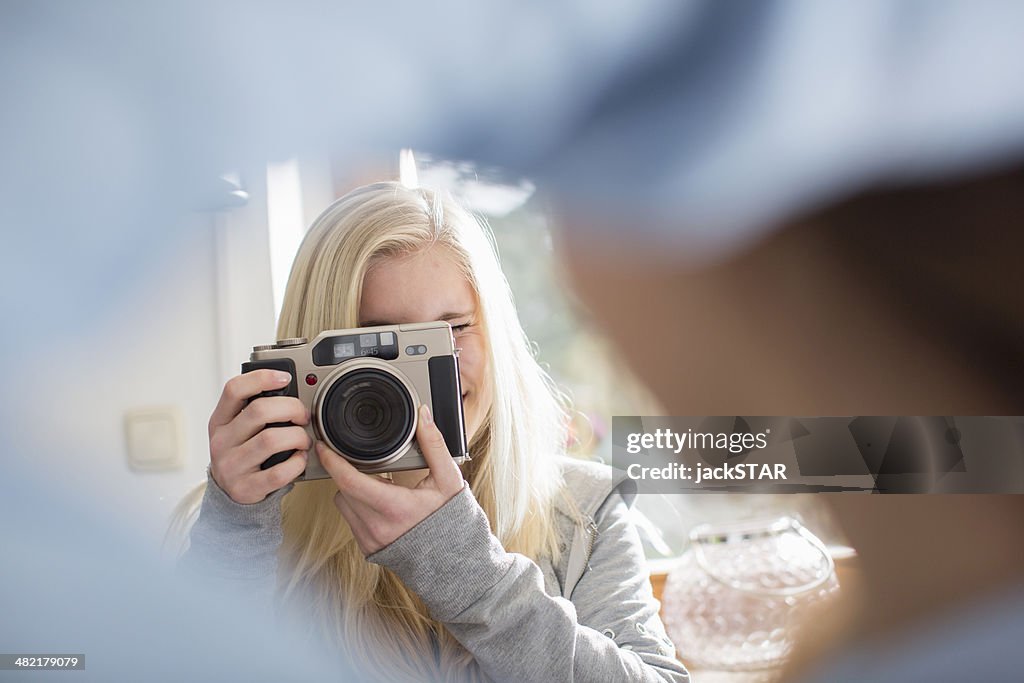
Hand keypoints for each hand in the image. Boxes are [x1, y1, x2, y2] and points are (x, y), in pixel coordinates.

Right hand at [207, 369, 311, 503]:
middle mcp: (222, 442)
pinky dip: (297, 463)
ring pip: (271, 440)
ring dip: (297, 437)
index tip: (284, 378)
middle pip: (259, 411)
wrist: (228, 493)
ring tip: (303, 439)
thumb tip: (288, 388)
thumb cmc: (240, 454)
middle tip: (303, 415)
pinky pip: (279, 472)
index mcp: (219, 421)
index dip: (261, 378)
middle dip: (291, 408)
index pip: (234, 389)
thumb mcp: (235, 429)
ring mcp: (232, 466)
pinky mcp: (246, 488)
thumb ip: (253, 409)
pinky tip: (299, 458)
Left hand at [319, 404, 464, 554]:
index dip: (332, 461)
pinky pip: (350, 520)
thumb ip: (434, 444)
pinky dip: (359, 508)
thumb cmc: (451, 518)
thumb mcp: (448, 478)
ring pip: (343, 504)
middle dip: (349, 473)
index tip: (323, 447)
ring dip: (353, 491)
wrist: (451, 559)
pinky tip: (380, 504)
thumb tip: (423, 416)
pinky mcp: (367, 547)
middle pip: (343, 488)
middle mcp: (376, 526)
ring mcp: (369, 539)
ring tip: (379, 487)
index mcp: (394, 506)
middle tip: (368, 466)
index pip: (349, 480)